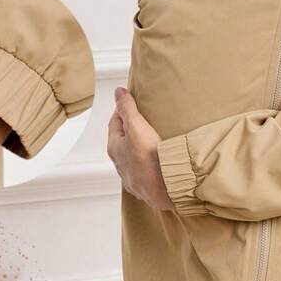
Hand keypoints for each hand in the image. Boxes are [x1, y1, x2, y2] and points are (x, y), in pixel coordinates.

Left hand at [107, 87, 173, 209]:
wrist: (165, 188)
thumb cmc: (149, 159)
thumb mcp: (137, 127)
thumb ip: (127, 108)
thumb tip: (118, 92)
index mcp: (115, 148)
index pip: (114, 123)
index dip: (122, 110)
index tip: (131, 101)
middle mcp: (120, 164)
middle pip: (123, 141)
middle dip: (131, 129)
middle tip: (143, 118)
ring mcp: (132, 177)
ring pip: (133, 158)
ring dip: (140, 148)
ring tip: (153, 140)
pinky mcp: (146, 187)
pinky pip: (146, 172)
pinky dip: (149, 164)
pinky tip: (159, 163)